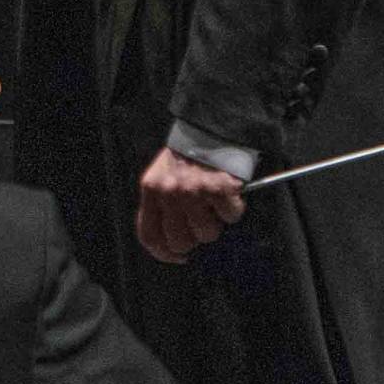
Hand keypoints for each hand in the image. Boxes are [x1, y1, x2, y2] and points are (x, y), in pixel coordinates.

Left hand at [132, 144, 245, 263]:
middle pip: (180, 242)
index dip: (164, 253)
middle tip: (202, 220)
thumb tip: (174, 242)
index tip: (178, 257)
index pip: (149, 235)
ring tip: (214, 203)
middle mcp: (170, 192)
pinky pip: (230, 217)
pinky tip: (228, 195)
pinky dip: (233, 210)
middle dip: (194, 237)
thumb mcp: (163, 176)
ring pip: (207, 234)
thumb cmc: (189, 155)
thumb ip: (162, 205)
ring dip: (215, 222)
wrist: (212, 127)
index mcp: (151, 189)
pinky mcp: (219, 188)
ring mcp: (194, 191)